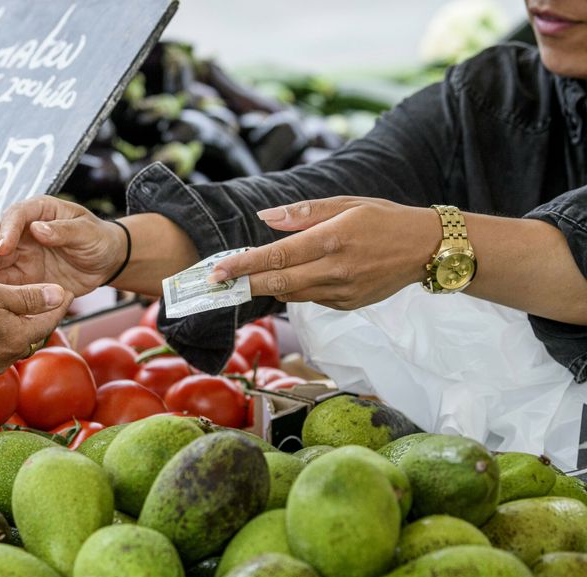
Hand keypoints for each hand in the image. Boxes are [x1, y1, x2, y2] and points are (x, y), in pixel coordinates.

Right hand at [0, 196, 125, 296]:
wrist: (106, 263)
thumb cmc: (99, 240)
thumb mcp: (87, 233)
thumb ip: (64, 231)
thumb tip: (37, 229)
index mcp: (40, 211)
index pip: (17, 215)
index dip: (7, 230)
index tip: (2, 248)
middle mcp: (25, 230)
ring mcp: (21, 252)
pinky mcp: (22, 274)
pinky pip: (6, 280)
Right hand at [0, 276, 72, 374]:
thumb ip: (29, 298)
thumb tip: (59, 296)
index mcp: (17, 339)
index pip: (49, 321)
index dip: (59, 304)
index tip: (67, 290)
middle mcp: (7, 357)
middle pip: (33, 335)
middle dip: (40, 317)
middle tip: (45, 298)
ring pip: (14, 343)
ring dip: (19, 327)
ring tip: (18, 307)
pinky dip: (0, 334)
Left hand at [206, 196, 440, 309]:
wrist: (427, 249)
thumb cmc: (383, 219)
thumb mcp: (345, 204)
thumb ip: (303, 213)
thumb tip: (265, 217)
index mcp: (333, 239)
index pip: (277, 256)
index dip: (243, 265)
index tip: (217, 271)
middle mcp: (336, 269)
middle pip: (277, 284)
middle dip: (244, 284)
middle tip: (217, 282)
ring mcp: (343, 291)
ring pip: (292, 294)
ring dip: (269, 287)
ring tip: (252, 275)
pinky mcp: (348, 304)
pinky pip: (311, 299)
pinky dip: (297, 289)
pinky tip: (299, 276)